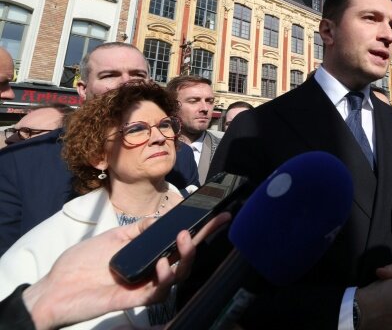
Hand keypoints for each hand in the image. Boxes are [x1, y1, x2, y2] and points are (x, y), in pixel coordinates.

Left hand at [22, 212, 230, 329]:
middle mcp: (151, 269)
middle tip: (216, 221)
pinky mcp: (135, 298)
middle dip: (205, 237)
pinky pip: (159, 291)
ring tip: (183, 239)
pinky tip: (161, 263)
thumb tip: (163, 218)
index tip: (217, 213)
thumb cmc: (80, 263)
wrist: (55, 287)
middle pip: (186, 257)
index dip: (199, 228)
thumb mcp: (113, 238)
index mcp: (148, 253)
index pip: (178, 240)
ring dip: (186, 256)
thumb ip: (139, 230)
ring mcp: (145, 284)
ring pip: (180, 275)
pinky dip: (164, 277)